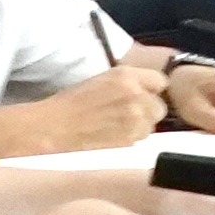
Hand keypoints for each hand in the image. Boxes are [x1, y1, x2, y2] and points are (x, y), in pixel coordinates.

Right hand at [23, 59, 173, 150]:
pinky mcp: (131, 139)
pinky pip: (141, 138)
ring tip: (117, 125)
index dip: (151, 90)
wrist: (54, 127)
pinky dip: (132, 138)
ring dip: (140, 126)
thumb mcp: (104, 80)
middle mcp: (136, 95)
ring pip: (152, 124)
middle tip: (126, 113)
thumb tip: (151, 89)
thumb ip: (131, 82)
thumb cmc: (73, 103)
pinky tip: (113, 135)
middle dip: (147, 110)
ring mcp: (135, 118)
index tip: (142, 95)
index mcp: (127, 76)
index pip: (161, 81)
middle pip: (160, 106)